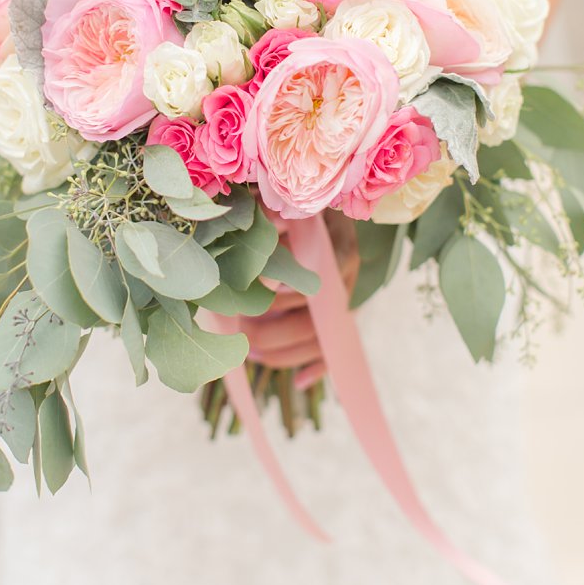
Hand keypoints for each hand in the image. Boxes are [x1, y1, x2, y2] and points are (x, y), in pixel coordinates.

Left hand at [241, 212, 360, 389]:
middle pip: (316, 316)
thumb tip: (261, 220)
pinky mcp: (338, 317)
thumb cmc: (289, 204)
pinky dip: (318, 368)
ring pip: (321, 339)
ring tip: (251, 353)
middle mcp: (343, 277)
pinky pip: (333, 350)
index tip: (259, 295)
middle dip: (276, 328)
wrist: (322, 211)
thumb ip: (269, 212)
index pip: (318, 276)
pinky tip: (299, 382)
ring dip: (286, 351)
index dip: (289, 290)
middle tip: (240, 330)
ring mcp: (342, 300)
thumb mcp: (279, 202)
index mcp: (332, 246)